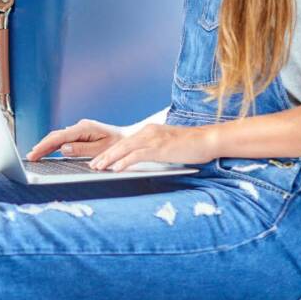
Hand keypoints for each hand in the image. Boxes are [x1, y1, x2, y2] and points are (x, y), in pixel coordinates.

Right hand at [26, 119, 124, 161]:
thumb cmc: (118, 146)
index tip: (34, 153)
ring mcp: (80, 129)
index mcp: (84, 128)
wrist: (129, 139)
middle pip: (56, 136)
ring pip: (58, 137)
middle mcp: (80, 126)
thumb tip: (63, 148)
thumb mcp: (101, 150)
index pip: (59, 138)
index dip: (45, 145)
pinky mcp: (81, 134)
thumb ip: (81, 149)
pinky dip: (54, 145)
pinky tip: (47, 150)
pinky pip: (64, 139)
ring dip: (46, 145)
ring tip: (34, 155)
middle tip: (30, 156)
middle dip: (41, 146)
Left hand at [84, 123, 218, 170]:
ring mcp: (153, 139)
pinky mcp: (159, 148)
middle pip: (120, 144)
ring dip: (109, 159)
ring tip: (98, 167)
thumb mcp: (168, 146)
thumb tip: (143, 159)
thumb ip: (154, 149)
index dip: (111, 151)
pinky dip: (124, 162)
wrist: (207, 140)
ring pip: (124, 148)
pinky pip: (137, 155)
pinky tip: (116, 168)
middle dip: (105, 155)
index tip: (100, 159)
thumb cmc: (191, 145)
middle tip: (93, 165)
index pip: (125, 141)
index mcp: (149, 131)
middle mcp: (148, 132)